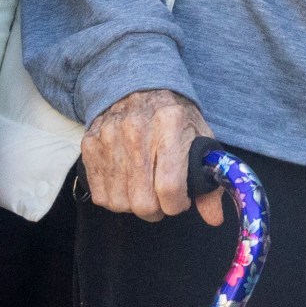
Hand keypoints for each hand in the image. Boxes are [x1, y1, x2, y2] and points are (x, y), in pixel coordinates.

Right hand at [81, 88, 216, 223]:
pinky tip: (127, 184)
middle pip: (143, 202)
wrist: (139, 87)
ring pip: (120, 202)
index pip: (170, 187)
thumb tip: (214, 218)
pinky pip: (100, 195)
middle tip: (162, 199)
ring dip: (135, 205)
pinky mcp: (90, 145)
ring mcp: (109, 137)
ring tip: (145, 189)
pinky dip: (115, 198)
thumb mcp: (201, 139)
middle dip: (157, 210)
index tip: (181, 201)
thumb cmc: (175, 118)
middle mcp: (137, 130)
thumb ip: (210, 180)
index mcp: (171, 124)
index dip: (178, 205)